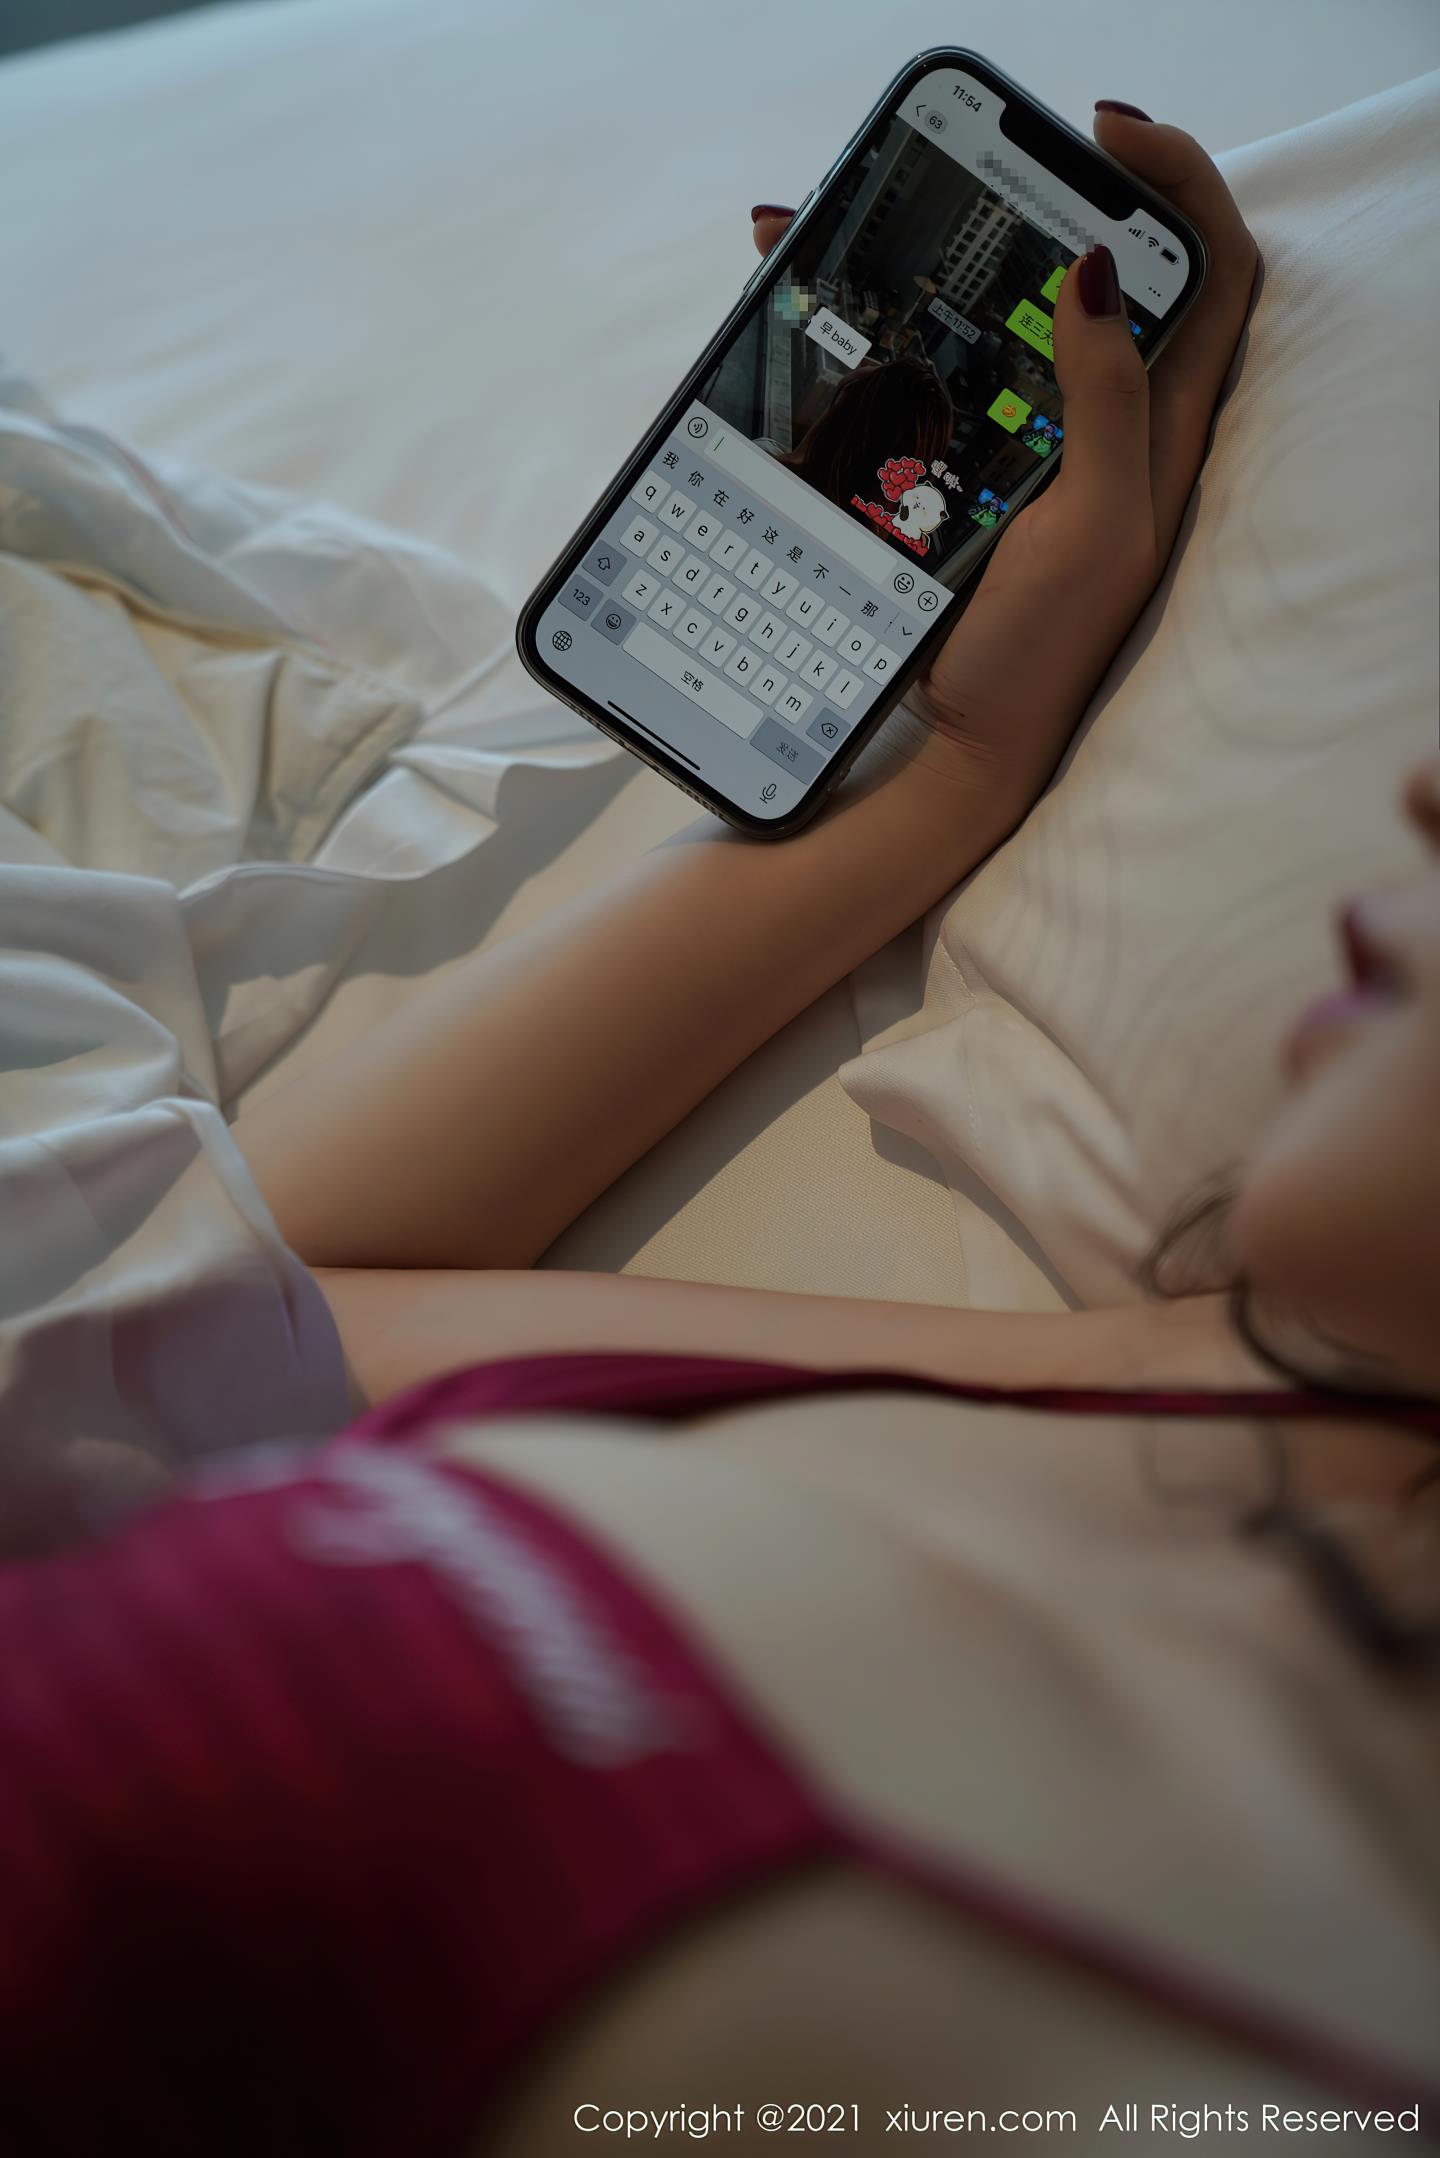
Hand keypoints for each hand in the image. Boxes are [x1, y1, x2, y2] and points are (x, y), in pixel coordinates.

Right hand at [751, 110, 1259, 814]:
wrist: (955, 752)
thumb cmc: (1039, 657)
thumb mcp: (1095, 529)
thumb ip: (1111, 404)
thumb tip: (1097, 270)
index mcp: (1165, 430)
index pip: (1213, 269)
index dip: (1178, 183)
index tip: (1101, 136)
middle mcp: (1108, 426)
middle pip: (1104, 273)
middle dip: (1038, 198)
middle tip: (962, 167)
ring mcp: (1031, 449)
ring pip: (1005, 318)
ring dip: (941, 259)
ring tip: (857, 217)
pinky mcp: (963, 476)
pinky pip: (939, 378)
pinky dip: (888, 332)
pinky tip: (819, 310)